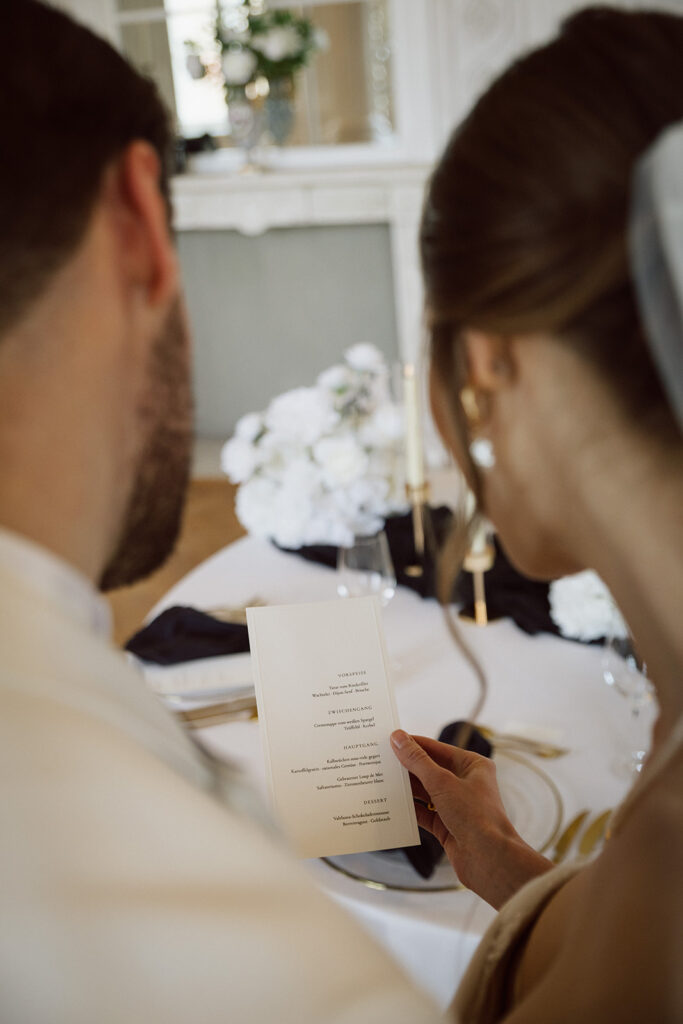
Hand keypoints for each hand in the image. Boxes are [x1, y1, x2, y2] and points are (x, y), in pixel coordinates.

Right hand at [390, 730, 552, 908]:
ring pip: (425, 792)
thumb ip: (417, 761)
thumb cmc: (475, 816)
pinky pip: (424, 812)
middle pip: (430, 770)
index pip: (437, 749)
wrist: (489, 860)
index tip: (390, 739)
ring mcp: (456, 806)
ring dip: (406, 788)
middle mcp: (466, 783)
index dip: (414, 744)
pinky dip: (409, 808)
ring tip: (381, 779)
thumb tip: (398, 738)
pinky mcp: (447, 826)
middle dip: (407, 767)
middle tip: (380, 759)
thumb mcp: (442, 782)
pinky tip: (392, 804)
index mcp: (473, 766)